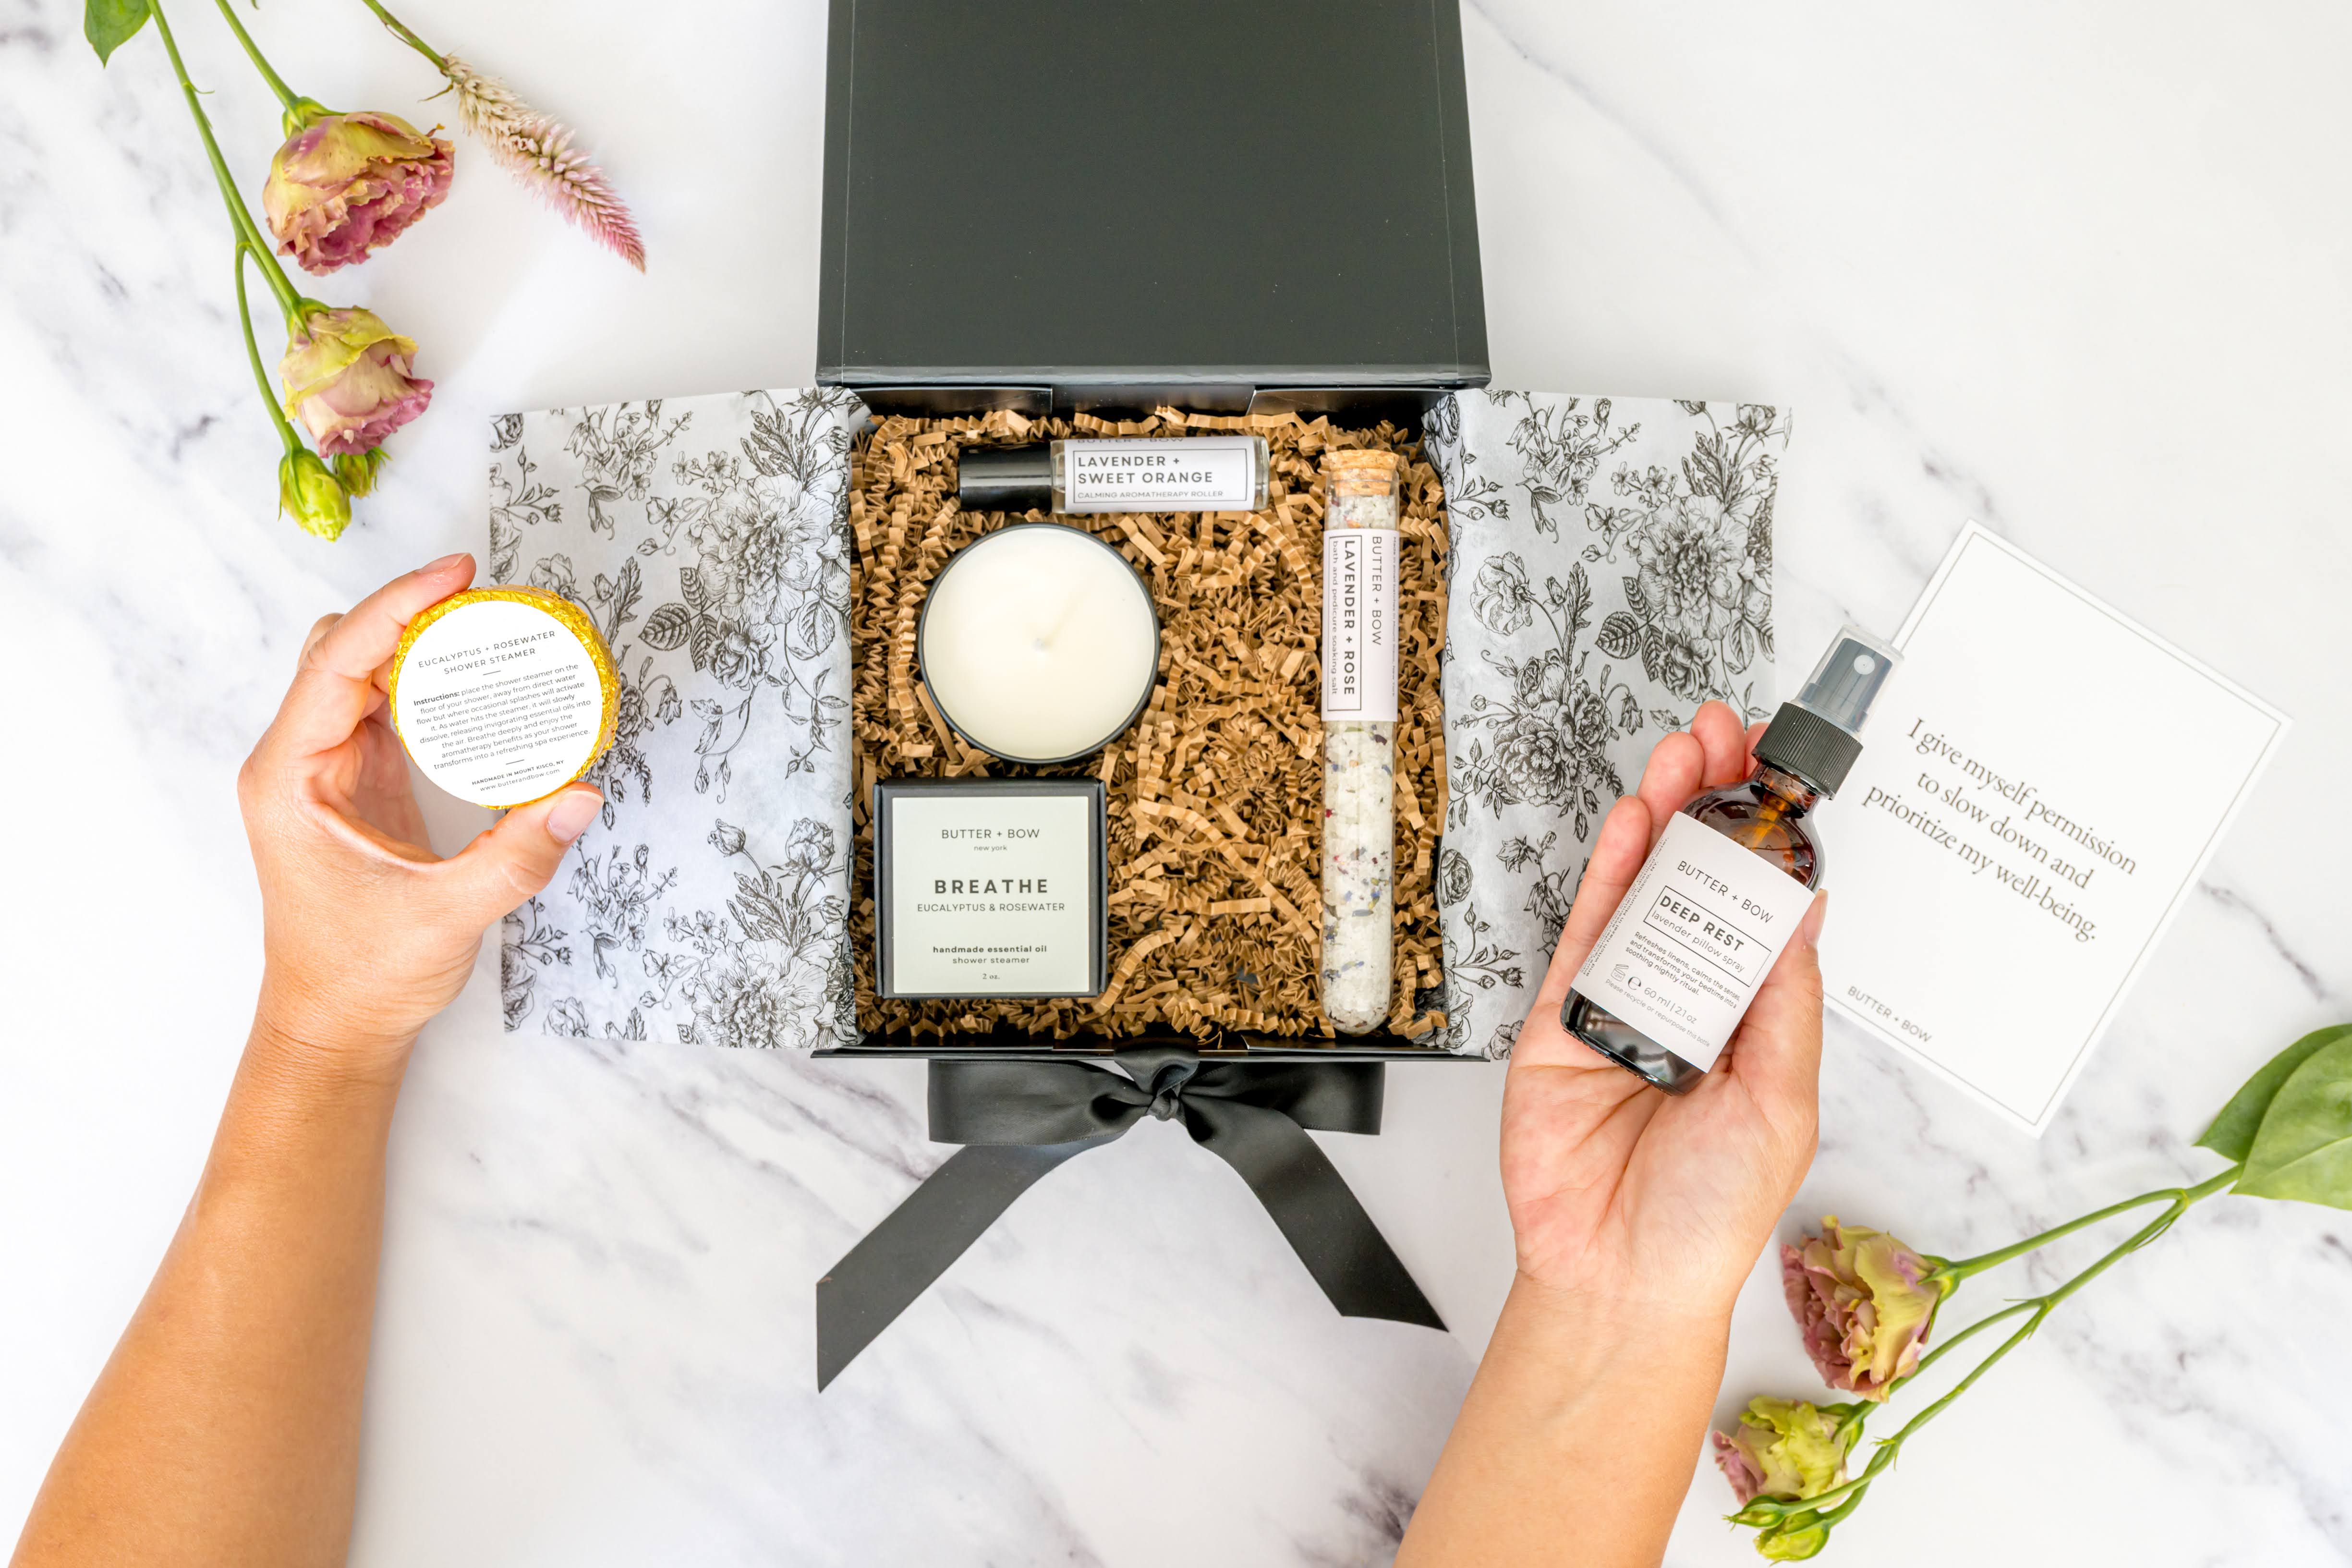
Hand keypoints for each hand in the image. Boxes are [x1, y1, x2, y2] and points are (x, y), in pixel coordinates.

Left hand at [237, 553, 601, 1065]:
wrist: (335, 1026)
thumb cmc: (361, 976)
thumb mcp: (445, 918)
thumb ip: (516, 857)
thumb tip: (582, 795)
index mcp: (291, 778)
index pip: (338, 662)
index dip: (397, 606)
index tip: (458, 574)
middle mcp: (298, 761)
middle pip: (345, 650)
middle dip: (411, 611)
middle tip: (487, 594)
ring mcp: (327, 769)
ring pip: (364, 671)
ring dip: (421, 641)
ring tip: (491, 623)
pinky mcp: (359, 783)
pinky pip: (388, 706)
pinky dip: (431, 681)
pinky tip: (481, 676)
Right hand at [1501, 700, 1825, 1321]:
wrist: (1622, 1275)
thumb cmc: (1710, 1213)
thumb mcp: (1782, 1098)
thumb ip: (1784, 1000)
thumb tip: (1806, 908)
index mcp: (1753, 1020)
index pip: (1765, 907)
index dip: (1774, 839)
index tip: (1785, 779)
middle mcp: (1690, 999)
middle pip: (1702, 880)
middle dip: (1715, 804)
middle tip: (1726, 737)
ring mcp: (1625, 1001)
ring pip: (1644, 888)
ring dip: (1663, 817)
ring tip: (1683, 755)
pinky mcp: (1565, 1014)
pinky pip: (1589, 927)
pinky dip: (1608, 870)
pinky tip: (1631, 820)